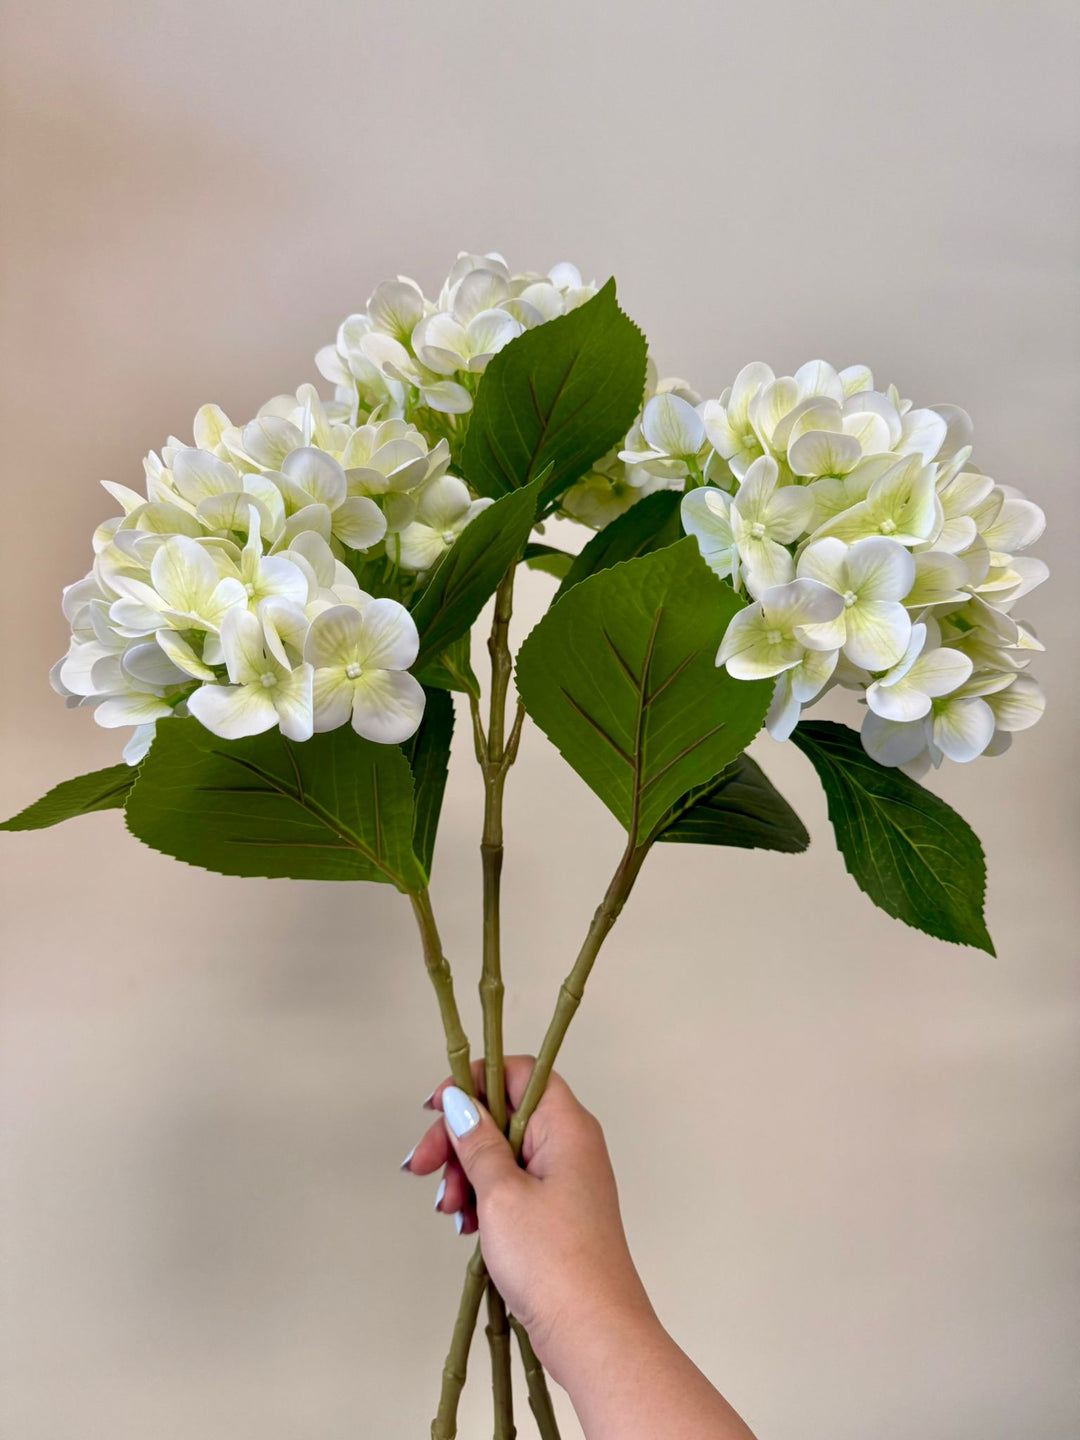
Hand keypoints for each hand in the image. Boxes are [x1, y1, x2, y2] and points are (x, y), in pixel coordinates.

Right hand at [401, 1055, 656, 1384]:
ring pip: (502, 1153)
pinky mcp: (556, 1212)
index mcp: (566, 1125)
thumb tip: (462, 1103)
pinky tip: (466, 1225)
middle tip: (424, 1166)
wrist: (593, 1333)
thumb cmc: (556, 1263)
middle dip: (458, 1138)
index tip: (437, 1107)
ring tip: (451, 1210)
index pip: (518, 1072)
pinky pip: (512, 1186)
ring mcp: (565, 1180)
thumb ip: (477, 1142)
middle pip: (503, 1114)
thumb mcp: (501, 1194)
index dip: (474, 1081)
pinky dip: (484, 1198)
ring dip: (466, 1174)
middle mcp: (570, 1144)